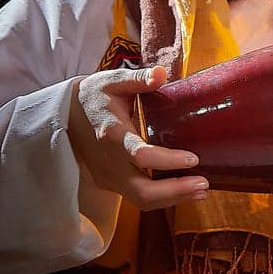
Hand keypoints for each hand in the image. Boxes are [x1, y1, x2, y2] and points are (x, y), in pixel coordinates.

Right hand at [66, 65, 207, 209]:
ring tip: (201, 191)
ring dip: (172, 199)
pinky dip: (162, 198)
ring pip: (141, 200)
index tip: (193, 159)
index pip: (140, 155)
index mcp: (112, 133)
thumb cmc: (97, 95)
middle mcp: (109, 161)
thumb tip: (160, 74)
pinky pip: (137, 198)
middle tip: (204, 185)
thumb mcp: (114, 80)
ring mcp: (108, 176)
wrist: (68, 115)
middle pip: (142, 190)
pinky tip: (184, 191)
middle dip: (175, 191)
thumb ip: (138, 78)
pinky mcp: (110, 183)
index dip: (167, 161)